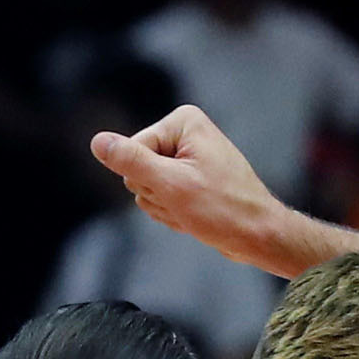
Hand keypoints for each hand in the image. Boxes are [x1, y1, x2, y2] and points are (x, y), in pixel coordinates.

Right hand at [90, 107, 309, 275]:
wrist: (259, 236)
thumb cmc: (224, 210)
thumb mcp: (171, 185)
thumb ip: (131, 162)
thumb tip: (98, 142)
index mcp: (183, 122)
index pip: (133, 150)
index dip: (150, 179)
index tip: (183, 189)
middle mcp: (185, 135)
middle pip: (138, 169)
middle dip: (159, 195)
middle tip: (189, 203)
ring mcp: (188, 158)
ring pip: (148, 189)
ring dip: (167, 208)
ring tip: (195, 211)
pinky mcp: (191, 180)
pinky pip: (163, 199)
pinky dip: (175, 214)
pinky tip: (195, 217)